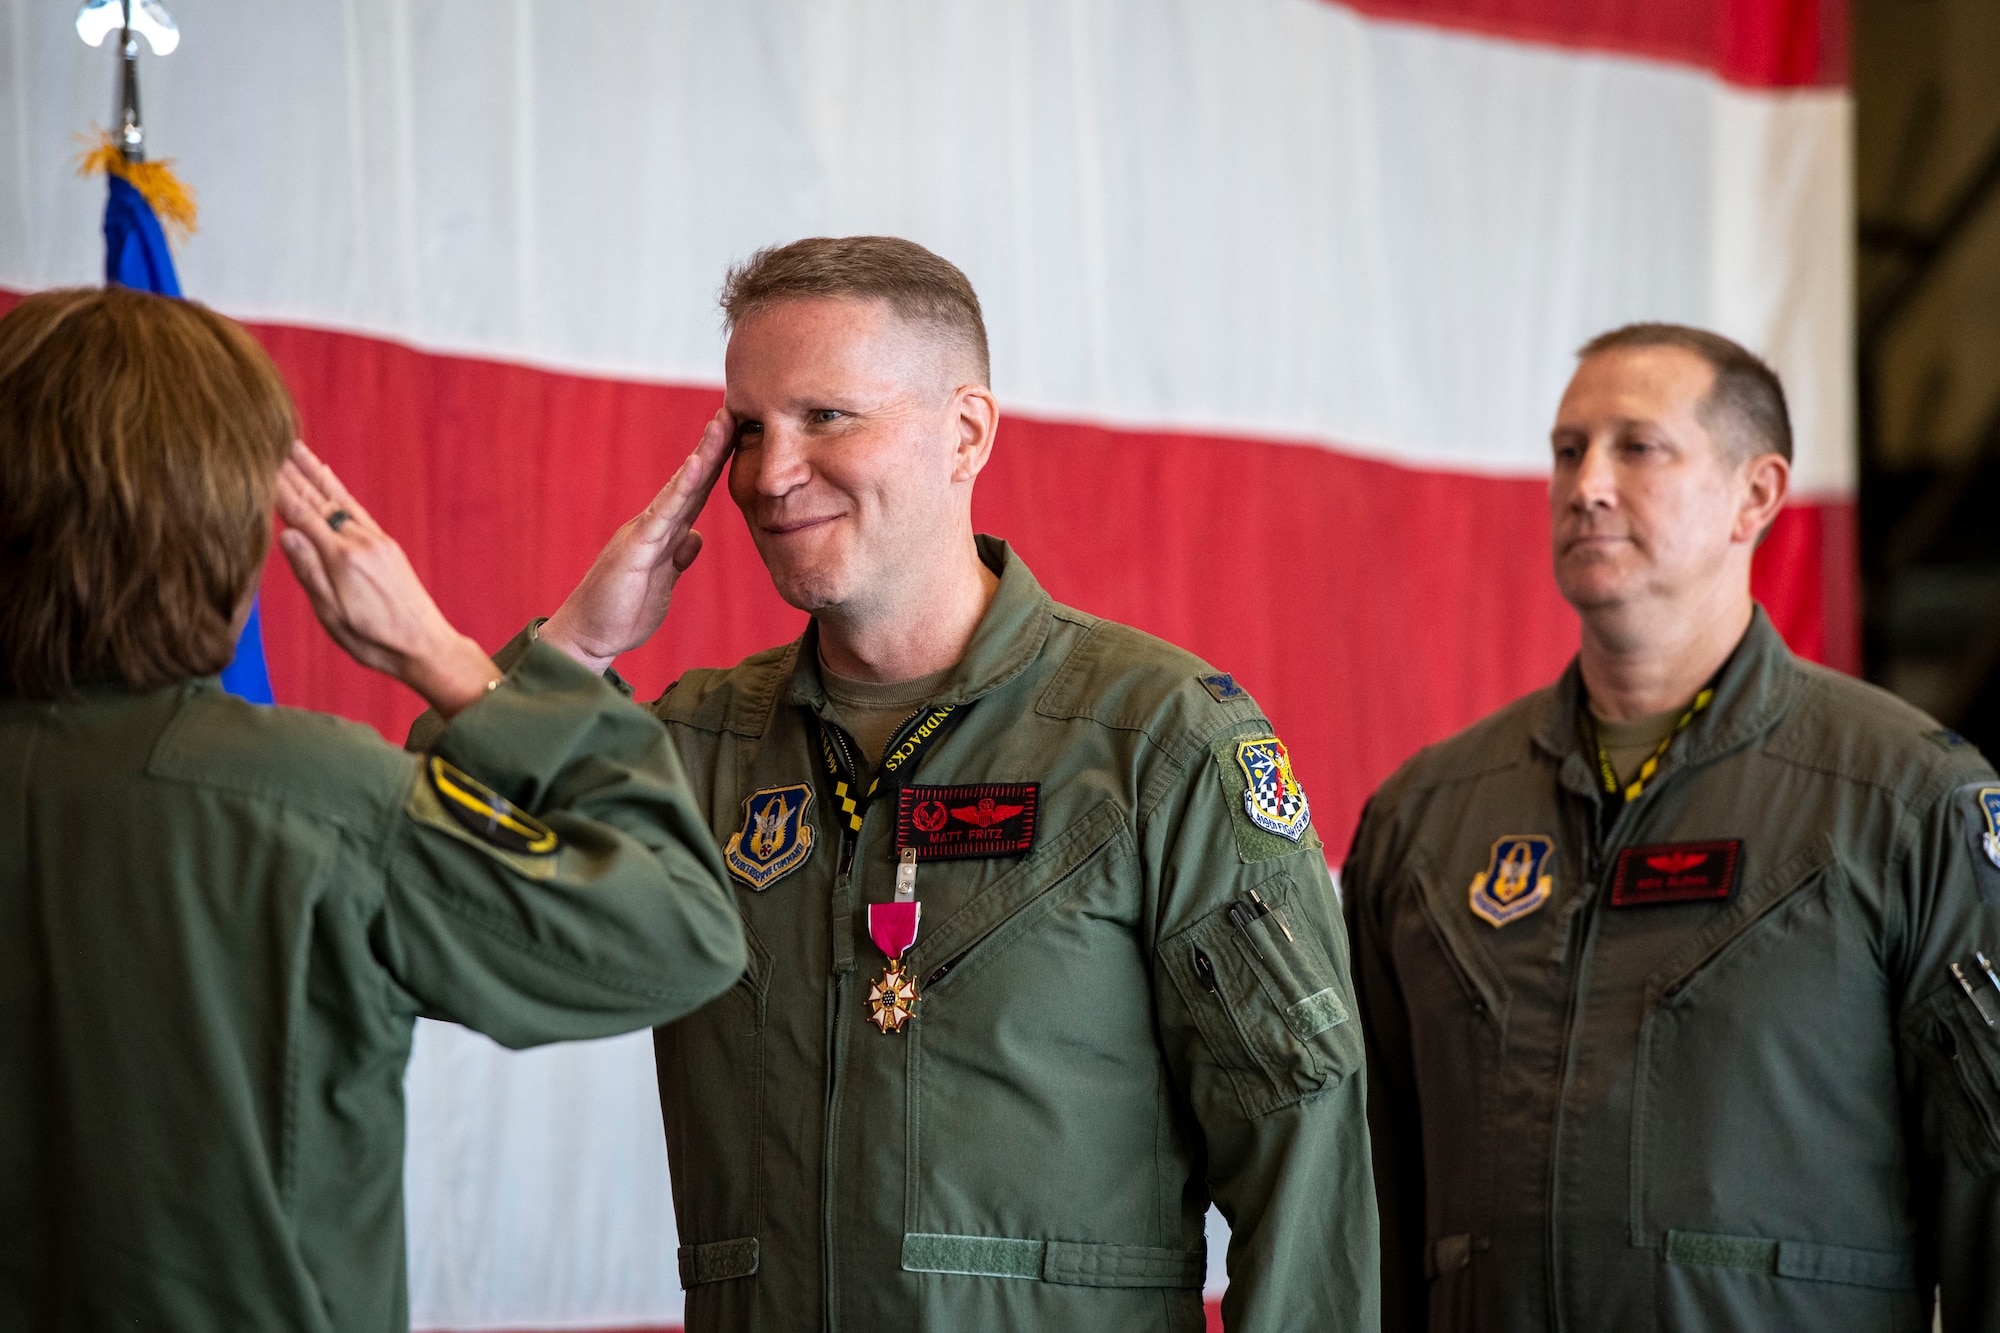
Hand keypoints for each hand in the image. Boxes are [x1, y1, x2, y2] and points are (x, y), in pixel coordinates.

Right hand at [274, 441, 498, 718]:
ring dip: (314, 471)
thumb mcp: (333, 615)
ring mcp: (375, 540)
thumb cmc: (374, 640)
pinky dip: (338, 489)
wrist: (425, 646)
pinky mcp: (386, 545)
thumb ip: (309, 573)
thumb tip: (285, 532)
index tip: (256, 461)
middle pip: (317, 500)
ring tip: (294, 447)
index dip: (276, 488)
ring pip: (337, 498)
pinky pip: (356, 508)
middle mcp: (359, 541)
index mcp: (341, 559)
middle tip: (268, 439)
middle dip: (291, 470)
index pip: (300, 515)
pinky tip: (328, 477)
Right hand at [540, 409, 734, 673]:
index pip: (695, 493)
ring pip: (679, 487)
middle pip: (690, 481)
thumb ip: (678, 557)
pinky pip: (662, 513)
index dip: (716, 466)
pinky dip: (681, 488)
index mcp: (663, 533)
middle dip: (713, 447)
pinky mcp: (635, 547)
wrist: (589, 636)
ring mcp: (643, 532)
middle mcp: (652, 525)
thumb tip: (697, 536)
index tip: (737, 436)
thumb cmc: (621, 611)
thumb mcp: (663, 582)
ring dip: (702, 455)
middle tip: (734, 411)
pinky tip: (697, 466)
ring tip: (721, 424)